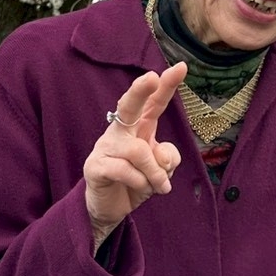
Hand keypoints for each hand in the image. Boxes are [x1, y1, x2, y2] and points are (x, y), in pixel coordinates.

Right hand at [83, 62, 185, 250]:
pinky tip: (138, 188)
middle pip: (129, 105)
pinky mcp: (94, 167)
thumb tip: (162, 157)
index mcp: (138, 127)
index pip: (154, 103)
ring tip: (158, 186)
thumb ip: (167, 158)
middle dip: (140, 90)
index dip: (167, 86)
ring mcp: (105, 147)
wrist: (109, 209)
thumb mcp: (160, 170)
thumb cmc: (136, 181)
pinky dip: (140, 183)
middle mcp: (121, 131)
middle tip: (152, 78)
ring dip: (155, 173)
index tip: (181, 67)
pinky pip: (125, 170)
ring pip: (139, 151)